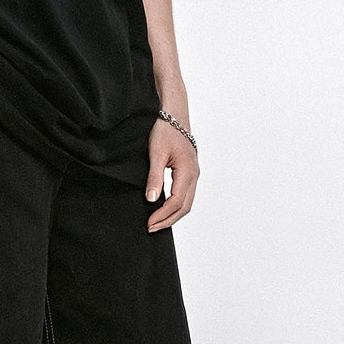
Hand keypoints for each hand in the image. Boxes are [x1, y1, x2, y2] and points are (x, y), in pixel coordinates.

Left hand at [145, 116, 198, 231]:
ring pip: (187, 202)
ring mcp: (194, 174)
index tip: (149, 223)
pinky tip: (164, 208)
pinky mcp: (189, 171)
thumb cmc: (165, 130)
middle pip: (185, 207)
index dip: (162, 215)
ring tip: (156, 222)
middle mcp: (194, 175)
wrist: (174, 114)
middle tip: (151, 228)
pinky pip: (186, 194)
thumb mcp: (156, 154)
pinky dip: (176, 205)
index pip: (176, 202)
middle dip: (168, 220)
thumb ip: (154, 178)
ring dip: (172, 215)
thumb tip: (152, 200)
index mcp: (188, 172)